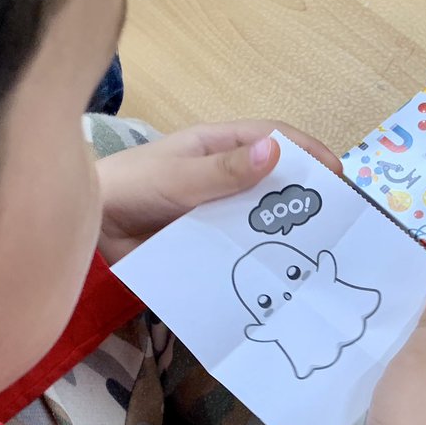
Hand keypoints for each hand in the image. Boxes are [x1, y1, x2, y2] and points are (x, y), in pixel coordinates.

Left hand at [96, 120, 341, 264]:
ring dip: (282, 239)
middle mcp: (225, 180)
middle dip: (304, 203)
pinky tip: (274, 283)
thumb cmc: (131, 184)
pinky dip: (255, 263)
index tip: (337, 180)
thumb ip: (223, 171)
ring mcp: (217, 213)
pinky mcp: (206, 244)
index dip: (310, 155)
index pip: (276, 141)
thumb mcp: (179, 176)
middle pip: (275, 186)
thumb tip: (276, 154)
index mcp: (221, 148)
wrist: (88, 222)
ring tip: (313, 261)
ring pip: (259, 222)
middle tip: (333, 229)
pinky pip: (237, 252)